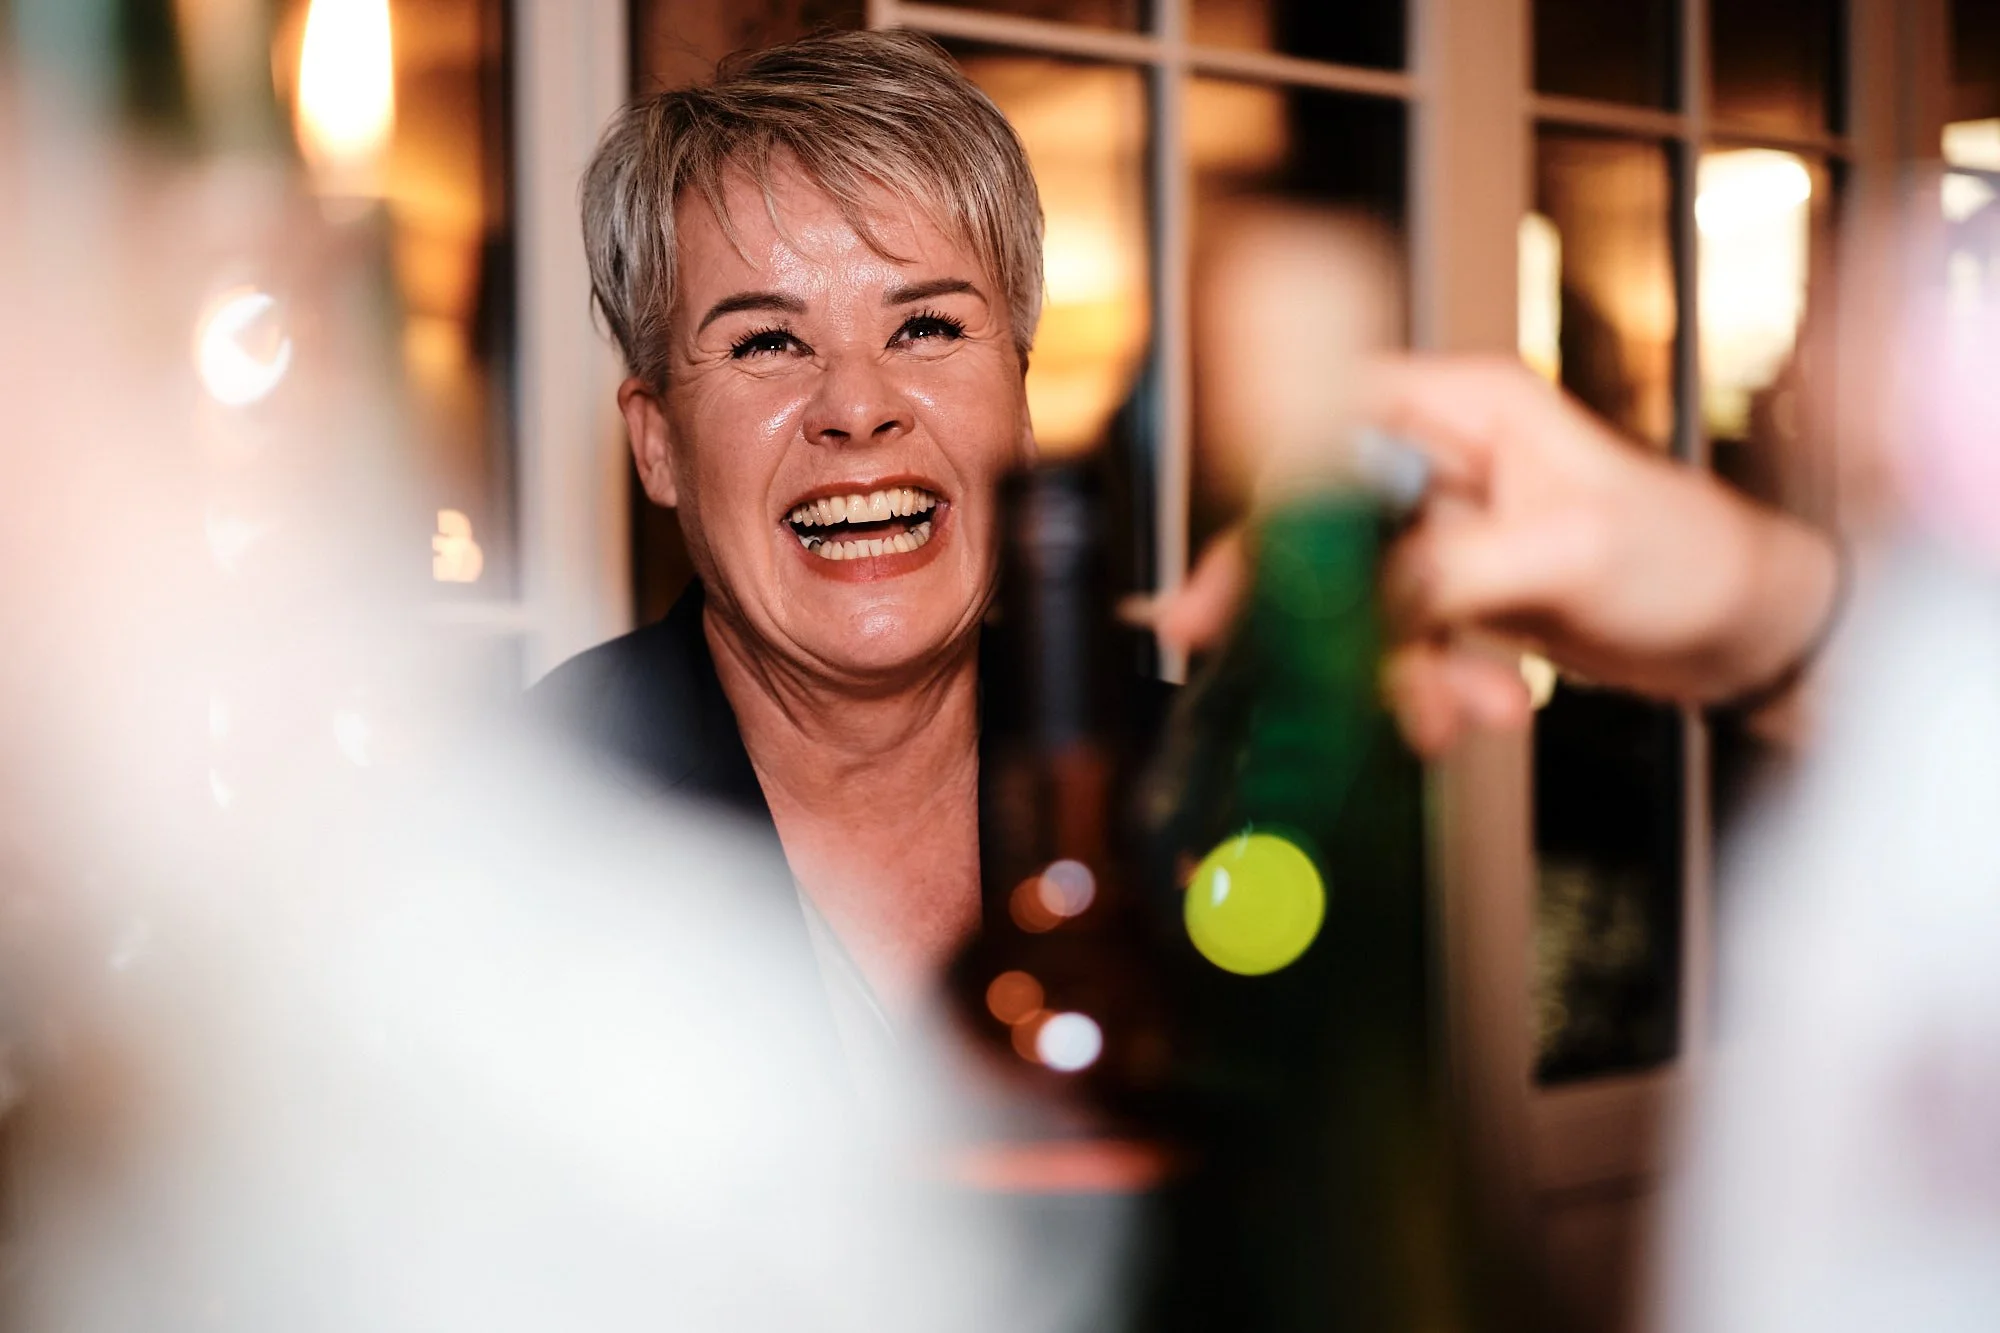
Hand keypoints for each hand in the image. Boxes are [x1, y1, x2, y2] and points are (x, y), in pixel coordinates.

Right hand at [1160, 355, 1841, 755]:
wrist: (1744, 631)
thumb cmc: (1687, 557)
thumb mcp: (1569, 553)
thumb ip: (1452, 570)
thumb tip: (1364, 603)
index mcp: (1464, 409)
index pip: (1324, 430)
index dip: (1263, 500)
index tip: (1222, 583)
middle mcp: (1442, 459)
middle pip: (1319, 528)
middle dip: (1304, 616)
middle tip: (1253, 675)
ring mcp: (1444, 528)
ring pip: (1356, 600)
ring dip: (1394, 672)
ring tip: (1455, 715)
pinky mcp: (1454, 588)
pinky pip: (1400, 641)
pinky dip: (1428, 689)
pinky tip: (1482, 712)